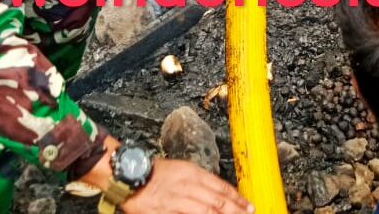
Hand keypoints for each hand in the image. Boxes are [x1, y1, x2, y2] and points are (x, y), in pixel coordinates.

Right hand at [120, 159, 252, 213]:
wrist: (130, 175)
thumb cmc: (153, 172)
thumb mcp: (180, 169)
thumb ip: (198, 181)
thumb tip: (215, 193)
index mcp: (192, 173)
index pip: (221, 186)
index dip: (237, 197)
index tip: (248, 204)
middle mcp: (188, 186)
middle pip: (218, 201)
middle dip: (236, 210)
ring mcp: (178, 200)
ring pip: (208, 211)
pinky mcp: (167, 212)